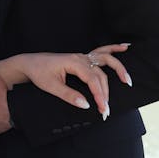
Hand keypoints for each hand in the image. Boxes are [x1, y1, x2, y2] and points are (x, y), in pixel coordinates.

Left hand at [0, 44, 129, 119]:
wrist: (30, 63)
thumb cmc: (39, 73)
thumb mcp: (51, 87)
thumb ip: (69, 96)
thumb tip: (86, 105)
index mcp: (73, 62)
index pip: (92, 79)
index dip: (99, 95)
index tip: (103, 108)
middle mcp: (80, 57)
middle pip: (100, 74)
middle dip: (106, 92)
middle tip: (107, 110)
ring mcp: (82, 56)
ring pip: (105, 61)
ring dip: (118, 69)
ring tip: (128, 80)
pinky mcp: (82, 58)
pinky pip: (101, 52)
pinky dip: (113, 49)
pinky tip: (125, 47)